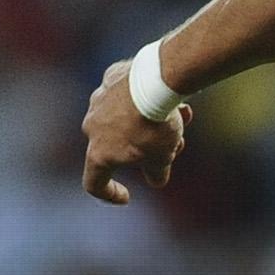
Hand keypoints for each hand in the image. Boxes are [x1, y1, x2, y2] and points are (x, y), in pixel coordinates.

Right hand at [80, 61, 186, 204]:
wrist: (155, 83)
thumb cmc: (155, 126)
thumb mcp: (162, 158)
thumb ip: (156, 173)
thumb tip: (156, 180)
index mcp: (98, 152)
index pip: (94, 183)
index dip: (109, 193)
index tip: (126, 196)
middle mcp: (92, 126)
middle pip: (121, 145)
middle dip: (149, 148)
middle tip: (177, 144)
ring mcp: (98, 100)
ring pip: (126, 117)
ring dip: (152, 122)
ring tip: (183, 116)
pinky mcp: (110, 78)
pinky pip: (128, 94)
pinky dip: (147, 99)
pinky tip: (172, 98)